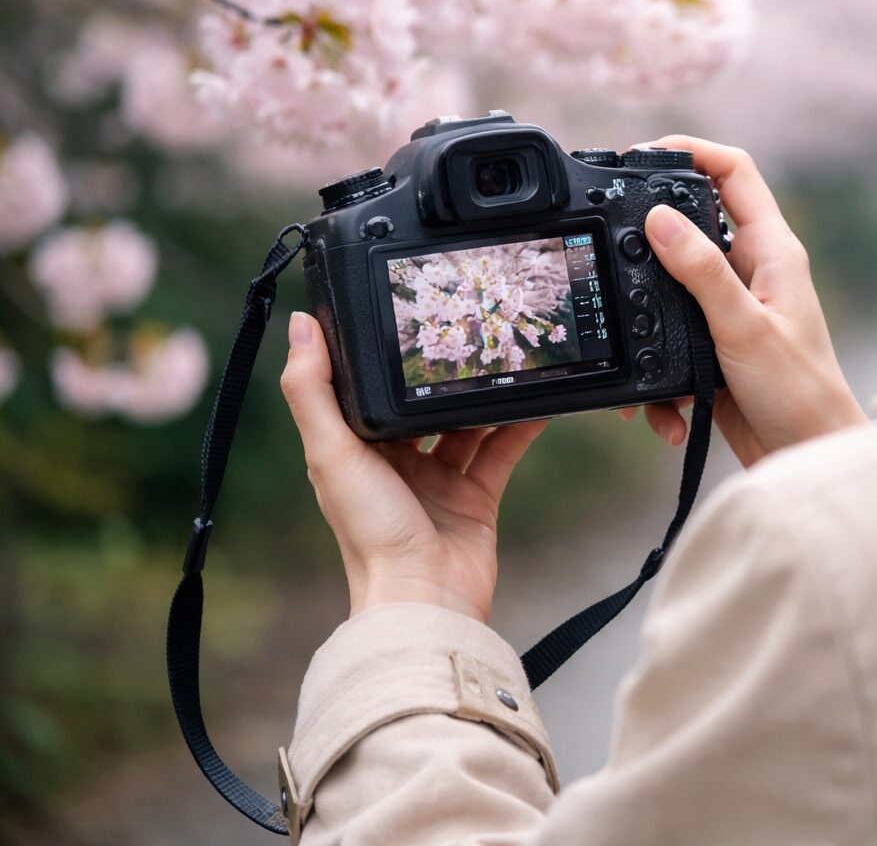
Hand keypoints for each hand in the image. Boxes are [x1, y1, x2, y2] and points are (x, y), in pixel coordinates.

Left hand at [280, 310, 545, 622]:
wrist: (426, 599)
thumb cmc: (371, 534)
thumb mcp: (331, 454)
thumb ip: (312, 390)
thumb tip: (300, 325)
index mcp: (355, 451)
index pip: (369, 392)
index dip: (384, 358)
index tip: (403, 315)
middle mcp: (396, 463)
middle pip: (422, 405)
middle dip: (443, 372)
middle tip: (467, 328)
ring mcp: (439, 481)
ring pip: (465, 424)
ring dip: (483, 395)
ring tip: (505, 356)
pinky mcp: (476, 497)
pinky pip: (501, 451)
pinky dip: (519, 427)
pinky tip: (536, 401)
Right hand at [621, 135, 866, 465]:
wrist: (806, 457)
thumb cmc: (799, 394)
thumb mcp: (743, 328)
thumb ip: (701, 272)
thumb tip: (659, 219)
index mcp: (773, 252)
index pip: (735, 172)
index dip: (693, 151)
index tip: (644, 153)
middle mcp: (755, 272)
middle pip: (694, 224)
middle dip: (652, 237)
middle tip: (615, 241)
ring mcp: (735, 309)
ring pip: (672, 287)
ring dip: (649, 318)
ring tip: (637, 345)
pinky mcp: (717, 347)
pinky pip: (672, 341)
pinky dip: (659, 373)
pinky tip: (664, 406)